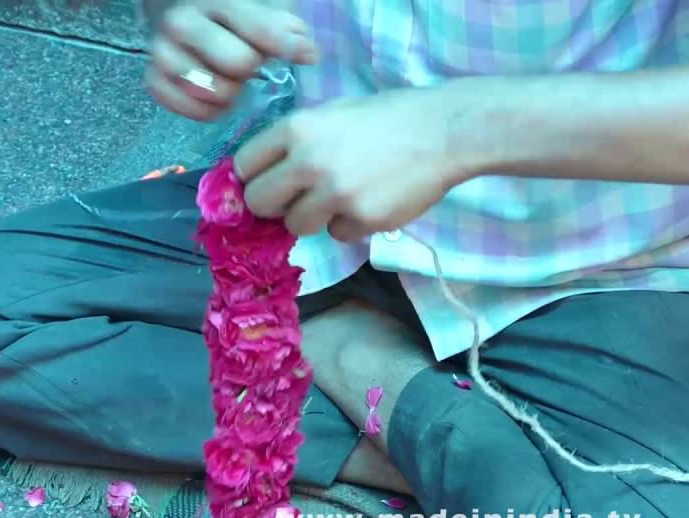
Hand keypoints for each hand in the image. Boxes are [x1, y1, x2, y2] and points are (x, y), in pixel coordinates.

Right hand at [146, 0, 318, 120]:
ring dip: (229, 92)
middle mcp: (182, 23)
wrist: (179, 18)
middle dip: (249, 68)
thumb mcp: (255, 10)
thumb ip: (282, 27)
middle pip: (238, 64)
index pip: (259, 29)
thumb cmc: (227, 18)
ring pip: (214, 92)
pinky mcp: (153, 81)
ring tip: (230, 80)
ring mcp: (163, 54)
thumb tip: (310, 53)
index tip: (309, 55)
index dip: (287, 45)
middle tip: (247, 65)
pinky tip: (214, 97)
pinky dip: (209, 110)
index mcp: (212, 0)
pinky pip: (192, 110)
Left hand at [235, 89, 473, 241]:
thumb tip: (263, 174)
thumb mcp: (333, 114)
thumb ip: (296, 142)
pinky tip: (372, 200)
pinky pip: (337, 234)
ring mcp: (335, 193)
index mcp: (297, 128)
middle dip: (274, 206)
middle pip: (259, 203)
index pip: (244, 165)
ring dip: (314, 217)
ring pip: (296, 226)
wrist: (444, 132)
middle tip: (296, 199)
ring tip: (343, 195)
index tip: (264, 184)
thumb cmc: (388, 118)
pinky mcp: (360, 219)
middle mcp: (309, 161)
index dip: (252, 178)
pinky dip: (350, 224)